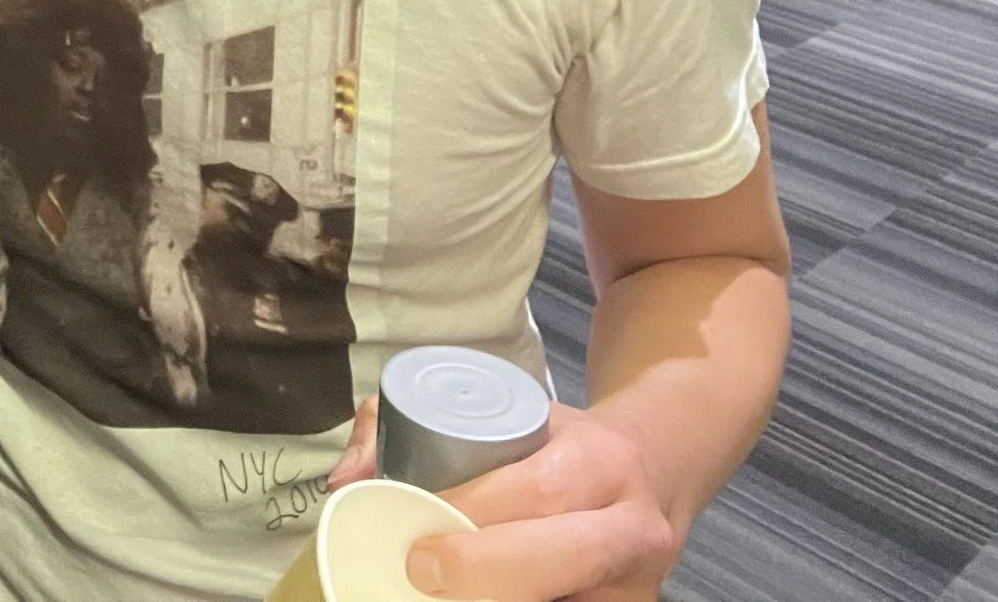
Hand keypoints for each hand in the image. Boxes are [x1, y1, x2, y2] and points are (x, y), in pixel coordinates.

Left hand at [413, 404, 677, 601]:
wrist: (652, 471)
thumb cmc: (558, 446)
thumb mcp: (507, 415)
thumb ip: (414, 427)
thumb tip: (346, 480)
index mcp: (601, 459)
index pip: (539, 490)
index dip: (474, 516)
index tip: (419, 541)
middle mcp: (633, 524)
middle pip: (566, 555)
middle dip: (485, 571)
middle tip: (422, 573)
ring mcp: (640, 582)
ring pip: (576, 601)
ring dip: (503, 598)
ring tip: (442, 593)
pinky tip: (477, 599)